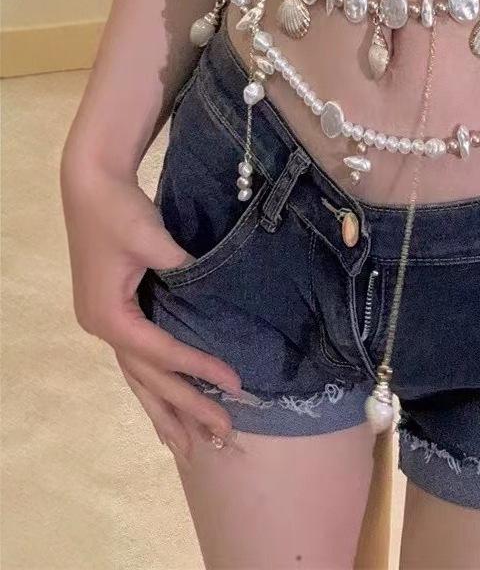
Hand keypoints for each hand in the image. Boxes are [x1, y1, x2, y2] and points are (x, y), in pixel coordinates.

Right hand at [61, 165, 241, 457]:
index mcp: (108, 316)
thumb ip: (182, 270)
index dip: (198, 368)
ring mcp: (106, 324)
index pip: (160, 353)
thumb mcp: (151, 238)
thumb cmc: (119, 210)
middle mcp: (103, 328)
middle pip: (149, 378)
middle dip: (186, 409)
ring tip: (190, 447)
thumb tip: (214, 293)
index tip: (236, 384)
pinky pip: (139, 360)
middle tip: (223, 436)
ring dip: (165, 411)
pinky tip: (167, 408)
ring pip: (140, 378)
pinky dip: (155, 385)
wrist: (92, 183)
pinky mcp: (116, 313)